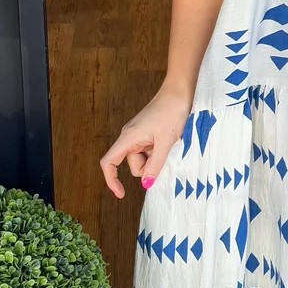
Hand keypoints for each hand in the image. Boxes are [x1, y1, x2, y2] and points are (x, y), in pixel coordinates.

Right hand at [100, 83, 192, 199]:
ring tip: (168, 142)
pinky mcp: (146, 134)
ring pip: (143, 159)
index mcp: (128, 138)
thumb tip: (146, 184)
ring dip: (155, 158)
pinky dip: (158, 152)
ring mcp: (137, 135)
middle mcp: (129, 137)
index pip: (109, 162)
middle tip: (164, 151)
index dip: (111, 180)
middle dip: (148, 166)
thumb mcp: (165, 142)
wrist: (178, 93)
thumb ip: (155, 164)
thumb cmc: (171, 113)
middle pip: (133, 165)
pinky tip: (168, 140)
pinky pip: (149, 151)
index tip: (121, 194)